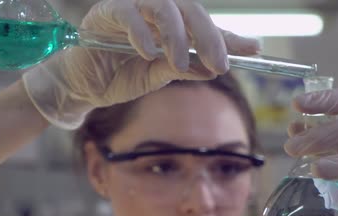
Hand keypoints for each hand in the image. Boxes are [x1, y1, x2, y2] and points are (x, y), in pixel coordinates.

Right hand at [22, 0, 259, 128]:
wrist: (83, 86)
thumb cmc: (120, 77)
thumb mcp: (157, 77)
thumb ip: (183, 68)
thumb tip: (213, 68)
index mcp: (171, 25)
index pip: (204, 26)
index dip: (230, 36)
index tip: (254, 49)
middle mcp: (155, 11)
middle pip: (191, 9)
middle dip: (210, 36)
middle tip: (220, 64)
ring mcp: (132, 7)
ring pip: (164, 5)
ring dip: (177, 34)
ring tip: (180, 62)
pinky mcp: (107, 11)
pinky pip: (128, 13)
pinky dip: (142, 33)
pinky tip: (150, 53)